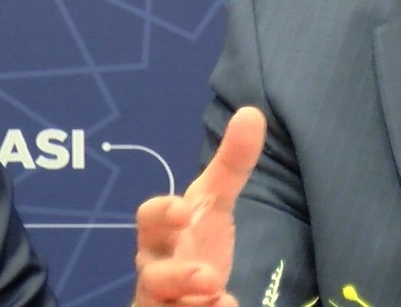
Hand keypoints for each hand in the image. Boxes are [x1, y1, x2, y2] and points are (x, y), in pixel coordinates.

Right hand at [133, 106, 265, 306]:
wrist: (182, 291)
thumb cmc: (192, 240)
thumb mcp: (213, 202)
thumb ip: (231, 163)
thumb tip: (252, 112)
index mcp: (161, 234)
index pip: (149, 219)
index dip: (162, 214)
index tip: (185, 211)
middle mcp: (155, 268)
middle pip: (150, 274)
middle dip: (175, 276)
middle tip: (209, 276)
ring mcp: (160, 299)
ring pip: (159, 304)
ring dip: (189, 303)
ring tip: (220, 296)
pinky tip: (230, 306)